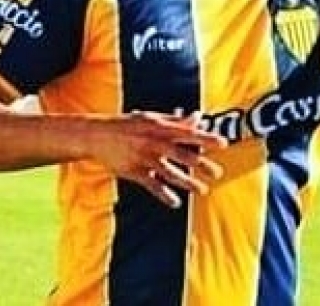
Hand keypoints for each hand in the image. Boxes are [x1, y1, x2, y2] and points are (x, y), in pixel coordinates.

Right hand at [87, 111, 227, 207]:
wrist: (96, 135)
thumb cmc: (128, 125)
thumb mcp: (152, 118)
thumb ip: (176, 120)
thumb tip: (199, 117)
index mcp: (160, 127)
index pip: (188, 132)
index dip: (206, 138)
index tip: (223, 144)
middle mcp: (153, 142)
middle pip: (181, 154)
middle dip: (201, 165)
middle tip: (218, 173)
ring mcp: (143, 158)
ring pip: (169, 172)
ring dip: (187, 182)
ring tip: (203, 190)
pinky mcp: (133, 171)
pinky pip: (151, 185)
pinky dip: (164, 194)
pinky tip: (176, 202)